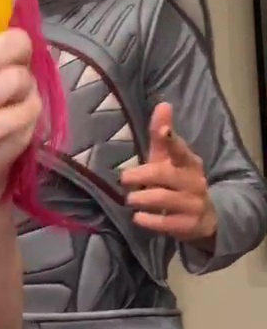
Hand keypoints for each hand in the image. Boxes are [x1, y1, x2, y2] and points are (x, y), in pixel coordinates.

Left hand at [121, 102, 216, 242]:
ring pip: (165, 198)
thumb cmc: (177, 182)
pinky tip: (138, 217)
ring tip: (130, 199)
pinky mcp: (188, 225)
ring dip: (143, 198)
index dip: (171, 140)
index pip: (180, 149)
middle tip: (124, 178)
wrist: (204, 218)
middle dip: (143, 175)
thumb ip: (162, 135)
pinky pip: (167, 223)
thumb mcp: (168, 159)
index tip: (163, 130)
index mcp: (189, 162)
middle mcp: (194, 181)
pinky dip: (150, 220)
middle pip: (166, 174)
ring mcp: (193, 204)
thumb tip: (163, 104)